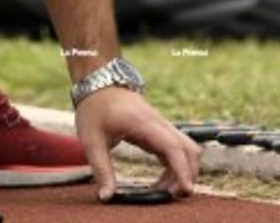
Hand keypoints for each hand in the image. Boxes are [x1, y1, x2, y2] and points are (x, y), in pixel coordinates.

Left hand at [75, 87, 201, 200]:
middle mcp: (157, 122)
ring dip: (182, 171)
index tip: (186, 189)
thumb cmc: (94, 109)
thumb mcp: (92, 140)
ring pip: (185, 149)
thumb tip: (106, 197)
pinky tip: (160, 182)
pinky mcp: (158, 130)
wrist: (98, 82)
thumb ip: (101, 169)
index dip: (181, 169)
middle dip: (187, 174)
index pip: (172, 146)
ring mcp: (160, 125)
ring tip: (161, 192)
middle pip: (187, 149)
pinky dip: (174, 167)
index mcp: (143, 123)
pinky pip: (175, 150)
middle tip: (169, 196)